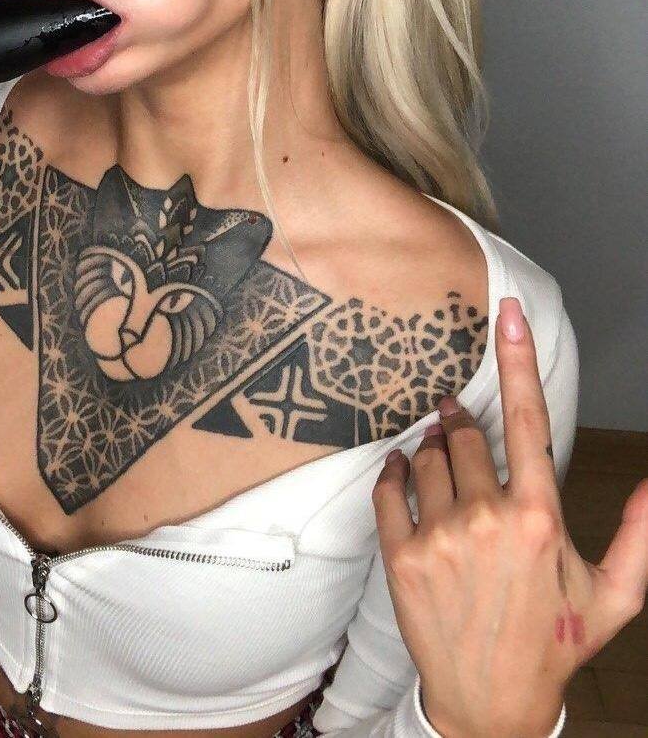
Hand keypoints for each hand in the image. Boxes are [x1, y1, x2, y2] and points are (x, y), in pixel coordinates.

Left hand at [372, 295, 647, 737]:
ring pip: (427, 459)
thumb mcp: (614, 596)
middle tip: (458, 419)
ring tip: (441, 459)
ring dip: (432, 448)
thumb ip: (638, 536)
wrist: (490, 702)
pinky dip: (395, 473)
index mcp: (538, 517)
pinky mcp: (400, 555)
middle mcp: (486, 518)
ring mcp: (439, 536)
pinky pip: (389, 489)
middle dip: (463, 422)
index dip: (517, 359)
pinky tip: (405, 473)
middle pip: (466, 435)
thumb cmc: (553, 644)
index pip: (529, 419)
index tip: (507, 313)